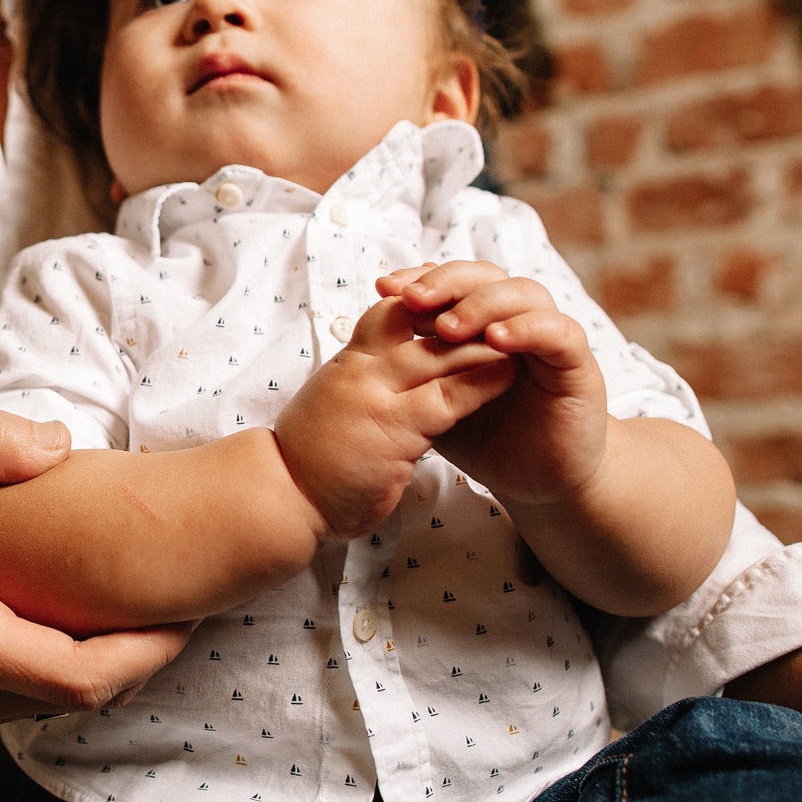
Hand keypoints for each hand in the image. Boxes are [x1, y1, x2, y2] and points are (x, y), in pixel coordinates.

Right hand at [0, 413, 192, 732]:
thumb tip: (62, 441)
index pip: (85, 676)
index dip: (149, 649)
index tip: (189, 608)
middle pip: (88, 695)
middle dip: (145, 654)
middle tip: (188, 597)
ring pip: (65, 701)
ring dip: (113, 661)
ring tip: (151, 603)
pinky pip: (36, 694)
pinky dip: (75, 662)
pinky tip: (90, 614)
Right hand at [273, 288, 513, 538]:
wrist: (281, 497)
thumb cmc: (309, 458)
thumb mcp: (334, 402)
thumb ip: (363, 381)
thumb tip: (387, 372)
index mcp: (348, 363)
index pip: (389, 312)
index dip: (428, 303)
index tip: (460, 305)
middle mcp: (361, 370)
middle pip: (418, 321)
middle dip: (463, 314)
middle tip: (504, 312)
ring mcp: (376, 397)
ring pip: (439, 355)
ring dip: (482, 344)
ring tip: (519, 338)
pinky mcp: (394, 430)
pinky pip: (447, 398)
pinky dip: (481, 383)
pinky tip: (508, 377)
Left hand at [378, 261, 609, 505]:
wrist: (539, 483)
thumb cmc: (485, 437)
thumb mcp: (434, 401)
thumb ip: (414, 367)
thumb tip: (364, 337)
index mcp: (482, 323)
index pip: (453, 280)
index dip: (420, 278)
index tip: (383, 288)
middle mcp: (517, 321)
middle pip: (486, 275)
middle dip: (447, 281)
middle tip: (412, 298)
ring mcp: (549, 339)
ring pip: (524, 293)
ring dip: (483, 304)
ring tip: (448, 327)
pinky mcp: (579, 364)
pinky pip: (559, 331)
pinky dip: (528, 329)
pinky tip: (496, 342)